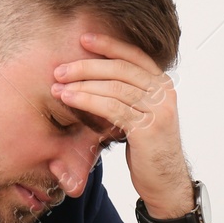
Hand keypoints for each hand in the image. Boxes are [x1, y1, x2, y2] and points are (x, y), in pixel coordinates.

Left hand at [51, 33, 193, 222]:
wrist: (165, 183)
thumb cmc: (147, 150)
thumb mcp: (140, 115)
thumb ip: (127, 95)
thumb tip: (94, 76)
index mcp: (162, 84)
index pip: (134, 56)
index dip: (109, 44)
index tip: (84, 39)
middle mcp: (164, 93)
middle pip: (121, 69)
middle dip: (87, 66)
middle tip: (60, 69)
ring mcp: (158, 110)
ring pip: (114, 87)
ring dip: (82, 85)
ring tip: (58, 87)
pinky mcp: (148, 128)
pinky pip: (112, 108)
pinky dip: (87, 100)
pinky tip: (70, 99)